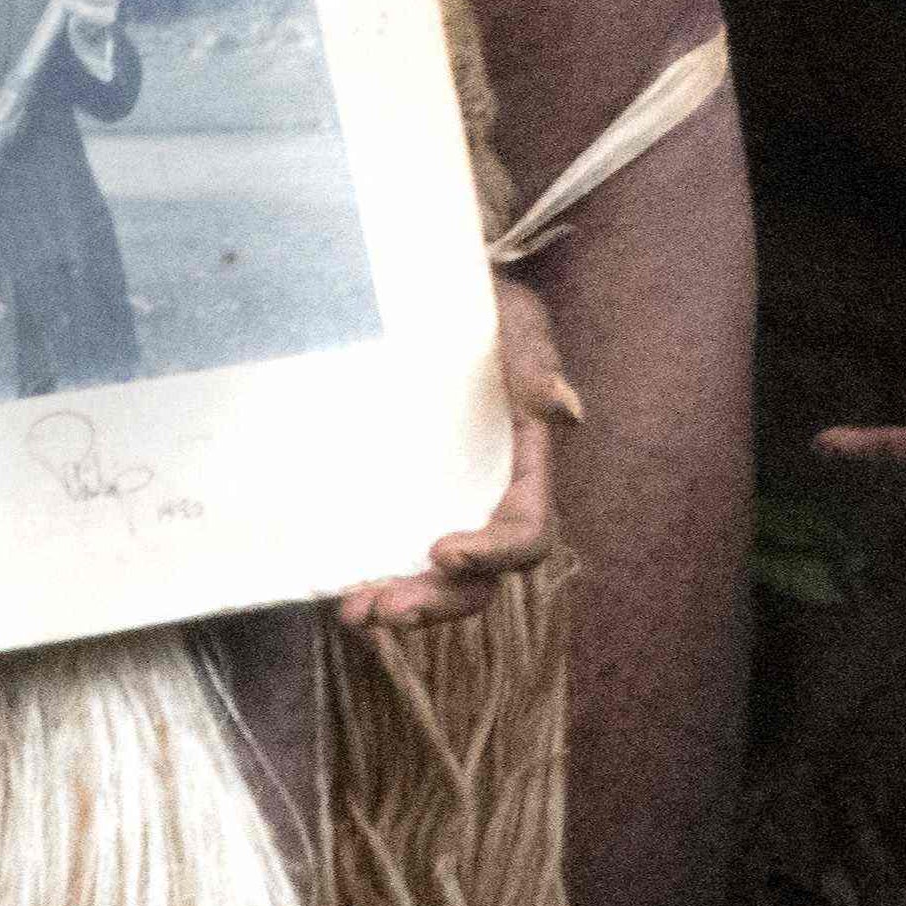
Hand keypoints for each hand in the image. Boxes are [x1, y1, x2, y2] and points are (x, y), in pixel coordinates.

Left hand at [339, 276, 576, 630]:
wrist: (428, 292)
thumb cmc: (482, 306)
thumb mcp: (513, 322)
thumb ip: (535, 362)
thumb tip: (566, 412)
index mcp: (524, 465)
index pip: (527, 532)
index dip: (494, 553)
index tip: (442, 549)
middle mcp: (489, 496)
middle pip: (481, 577)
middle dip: (439, 602)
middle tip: (387, 608)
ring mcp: (447, 504)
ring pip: (441, 582)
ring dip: (405, 605)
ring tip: (356, 613)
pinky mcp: (405, 501)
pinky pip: (398, 558)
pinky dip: (374, 583)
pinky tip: (340, 594)